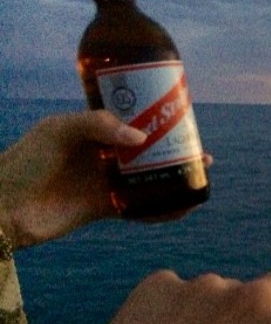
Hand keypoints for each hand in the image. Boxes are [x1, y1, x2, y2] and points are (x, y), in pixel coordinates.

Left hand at [0, 110, 211, 249]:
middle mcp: (102, 155)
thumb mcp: (57, 131)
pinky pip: (140, 207)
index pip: (130, 119)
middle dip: (174, 147)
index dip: (156, 117)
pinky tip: (181, 207)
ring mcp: (104, 182)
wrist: (2, 209)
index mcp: (91, 130)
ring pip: (149, 177)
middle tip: (199, 146)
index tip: (180, 114)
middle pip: (147, 148)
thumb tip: (141, 138)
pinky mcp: (104, 208)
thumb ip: (98, 126)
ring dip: (174, 176)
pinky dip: (162, 208)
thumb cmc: (23, 163)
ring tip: (199, 173)